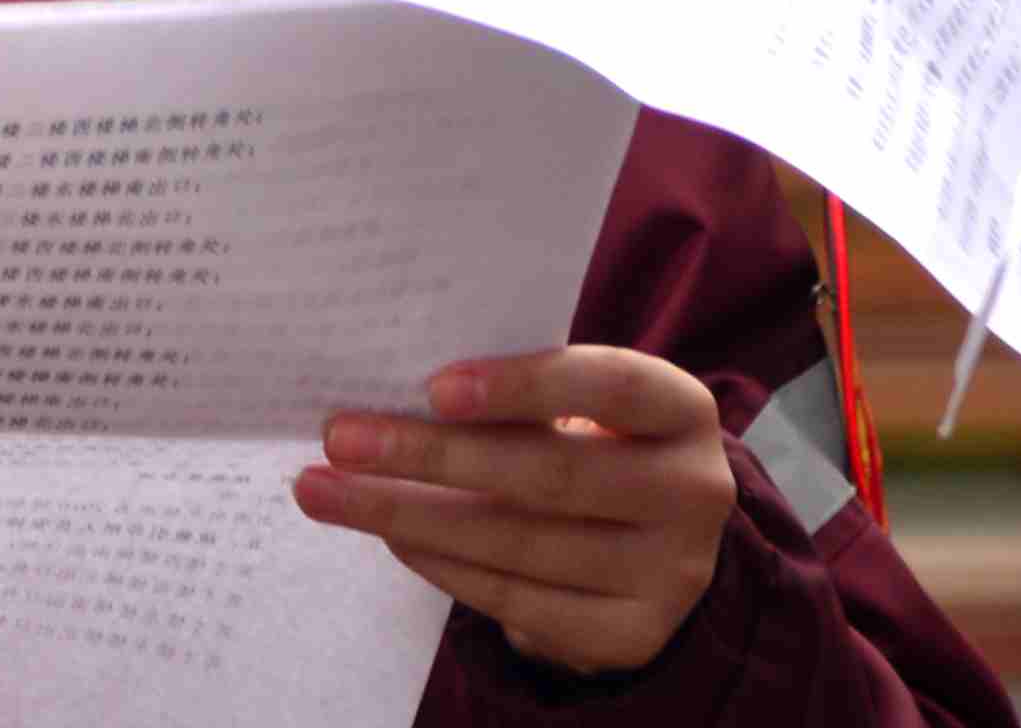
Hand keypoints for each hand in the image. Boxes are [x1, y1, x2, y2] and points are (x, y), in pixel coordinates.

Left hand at [299, 345, 730, 679]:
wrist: (650, 540)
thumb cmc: (588, 440)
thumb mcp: (577, 404)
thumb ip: (512, 392)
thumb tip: (386, 389)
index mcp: (681, 410)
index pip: (609, 386)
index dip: (525, 385)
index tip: (434, 386)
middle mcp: (693, 492)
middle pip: (551, 475)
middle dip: (432, 455)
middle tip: (340, 438)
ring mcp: (670, 573)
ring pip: (521, 543)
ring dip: (410, 514)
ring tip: (328, 491)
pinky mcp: (630, 634)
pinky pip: (518, 599)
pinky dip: (443, 565)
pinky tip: (389, 535)